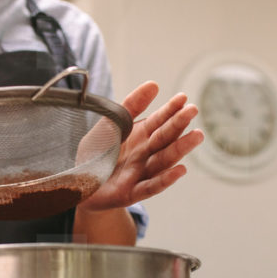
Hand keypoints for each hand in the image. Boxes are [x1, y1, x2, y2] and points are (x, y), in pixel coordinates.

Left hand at [78, 82, 202, 212]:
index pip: (159, 120)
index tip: (182, 98)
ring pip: (163, 161)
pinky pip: (151, 186)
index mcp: (141, 136)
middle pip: (165, 138)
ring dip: (180, 148)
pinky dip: (165, 179)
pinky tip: (179, 170)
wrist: (80, 186)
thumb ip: (131, 106)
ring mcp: (141, 174)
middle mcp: (146, 154)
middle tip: (193, 110)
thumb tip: (154, 84)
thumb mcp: (111, 125)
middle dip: (179, 124)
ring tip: (196, 135)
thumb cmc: (98, 154)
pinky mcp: (132, 193)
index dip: (170, 109)